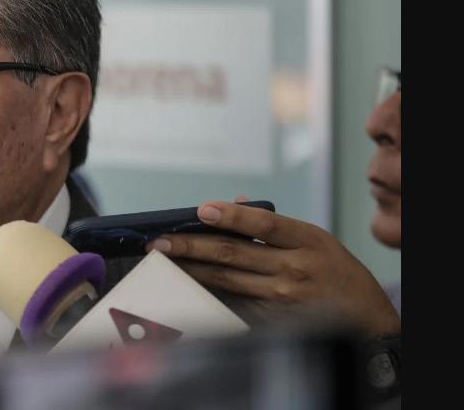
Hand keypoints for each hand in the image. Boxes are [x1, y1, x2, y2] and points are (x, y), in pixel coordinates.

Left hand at [146, 199, 399, 336]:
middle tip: (158, 241)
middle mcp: (294, 268)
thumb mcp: (314, 237)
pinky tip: (184, 284)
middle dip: (190, 246)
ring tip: (162, 258)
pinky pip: (232, 302)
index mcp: (306, 240)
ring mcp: (282, 297)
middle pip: (233, 254)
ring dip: (189, 269)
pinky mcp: (272, 319)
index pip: (264, 223)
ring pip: (225, 280)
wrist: (364, 317)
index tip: (201, 210)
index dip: (231, 216)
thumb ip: (273, 223)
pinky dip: (206, 292)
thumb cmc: (334, 270)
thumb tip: (233, 202)